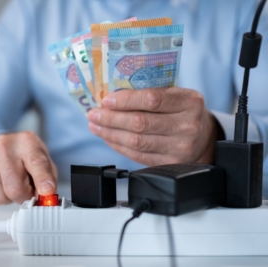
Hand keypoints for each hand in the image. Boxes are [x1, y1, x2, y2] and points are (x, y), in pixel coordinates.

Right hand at [0, 131, 57, 204]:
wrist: (0, 145)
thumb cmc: (24, 156)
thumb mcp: (43, 160)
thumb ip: (48, 179)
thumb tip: (46, 199)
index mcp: (28, 142)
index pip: (37, 163)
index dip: (43, 180)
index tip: (47, 192)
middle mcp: (4, 145)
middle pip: (15, 189)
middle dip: (23, 196)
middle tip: (25, 188)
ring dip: (7, 198)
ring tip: (10, 183)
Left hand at [87, 87, 220, 165]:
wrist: (204, 139)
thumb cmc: (184, 112)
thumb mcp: (176, 95)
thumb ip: (150, 94)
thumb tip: (113, 98)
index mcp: (189, 102)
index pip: (152, 100)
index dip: (125, 101)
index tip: (106, 100)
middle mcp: (187, 126)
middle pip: (140, 123)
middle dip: (111, 118)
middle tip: (94, 114)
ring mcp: (179, 148)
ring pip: (136, 142)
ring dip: (110, 133)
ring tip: (96, 125)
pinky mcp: (170, 164)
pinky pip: (137, 156)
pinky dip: (118, 146)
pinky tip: (108, 137)